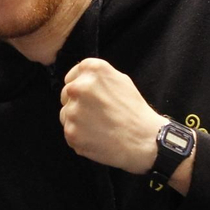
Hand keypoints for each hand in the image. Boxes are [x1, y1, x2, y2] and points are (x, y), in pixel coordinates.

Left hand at [60, 58, 164, 172]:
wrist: (144, 139)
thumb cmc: (135, 110)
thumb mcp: (121, 79)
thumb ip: (97, 77)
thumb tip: (80, 79)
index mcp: (92, 70)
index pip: (72, 76)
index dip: (81, 88)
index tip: (90, 97)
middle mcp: (78, 87)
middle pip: (66, 95)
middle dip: (77, 103)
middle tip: (96, 114)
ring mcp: (73, 110)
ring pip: (66, 114)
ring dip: (77, 121)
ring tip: (99, 126)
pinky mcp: (71, 132)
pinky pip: (69, 132)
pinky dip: (80, 136)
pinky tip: (97, 137)